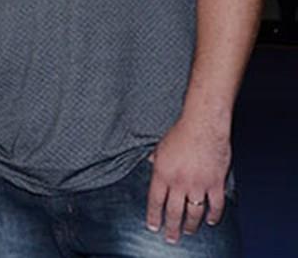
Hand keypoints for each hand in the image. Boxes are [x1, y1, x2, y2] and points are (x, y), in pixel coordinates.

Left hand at [146, 117, 231, 243]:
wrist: (203, 126)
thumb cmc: (181, 133)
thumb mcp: (160, 146)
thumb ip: (155, 159)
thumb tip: (149, 162)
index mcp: (162, 174)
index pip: (155, 201)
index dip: (153, 216)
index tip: (153, 227)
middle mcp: (178, 182)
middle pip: (173, 212)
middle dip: (171, 228)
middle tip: (170, 238)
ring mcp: (198, 184)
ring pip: (193, 212)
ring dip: (190, 225)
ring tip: (188, 231)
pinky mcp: (215, 183)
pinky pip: (215, 205)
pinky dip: (214, 216)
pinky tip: (211, 221)